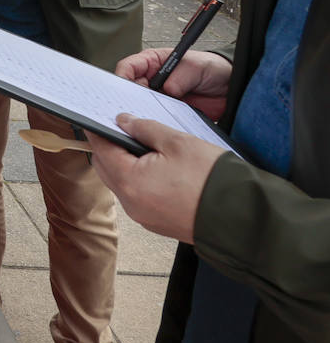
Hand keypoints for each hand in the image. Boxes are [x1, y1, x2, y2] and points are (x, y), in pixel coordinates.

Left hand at [86, 114, 224, 243]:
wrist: (243, 218)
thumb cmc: (213, 181)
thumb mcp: (178, 142)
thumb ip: (145, 129)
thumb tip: (125, 122)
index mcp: (130, 181)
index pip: (101, 150)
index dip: (99, 131)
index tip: (100, 120)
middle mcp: (132, 203)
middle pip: (106, 168)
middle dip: (110, 147)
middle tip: (122, 129)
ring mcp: (144, 216)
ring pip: (121, 183)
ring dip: (124, 164)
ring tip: (142, 146)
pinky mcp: (157, 222)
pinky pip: (137, 196)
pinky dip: (138, 180)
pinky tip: (155, 168)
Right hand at [116, 48, 231, 120]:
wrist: (230, 88)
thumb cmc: (212, 69)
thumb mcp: (196, 66)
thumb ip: (181, 76)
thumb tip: (168, 88)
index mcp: (153, 62)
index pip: (129, 67)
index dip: (122, 77)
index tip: (122, 88)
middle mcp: (151, 80)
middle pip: (130, 89)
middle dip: (129, 98)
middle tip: (132, 107)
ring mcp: (158, 96)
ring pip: (140, 105)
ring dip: (142, 111)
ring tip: (147, 117)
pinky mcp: (167, 111)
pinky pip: (155, 118)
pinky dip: (155, 122)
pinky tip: (158, 125)